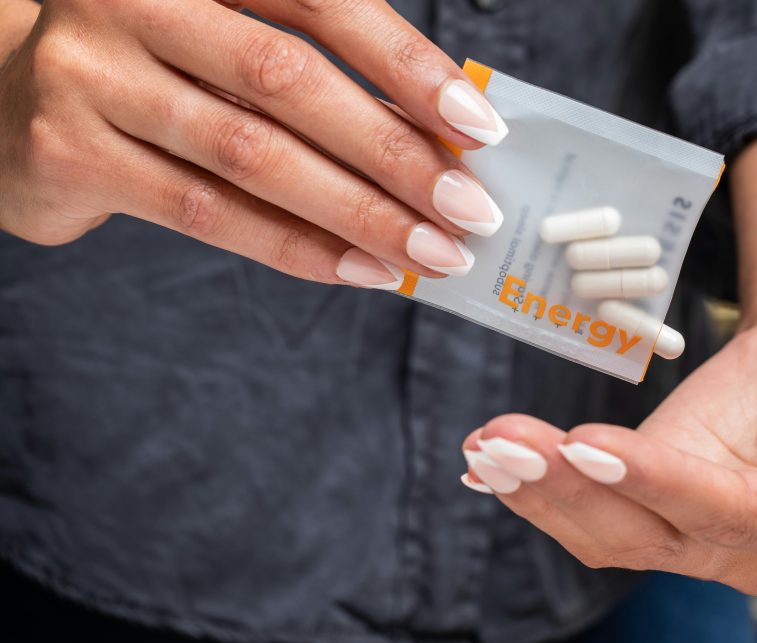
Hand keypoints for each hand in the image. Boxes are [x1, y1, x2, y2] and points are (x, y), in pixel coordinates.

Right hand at [0, 0, 504, 282]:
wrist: (9, 93)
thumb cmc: (150, 65)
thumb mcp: (225, 38)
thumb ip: (312, 71)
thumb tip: (431, 139)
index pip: (323, 1)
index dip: (407, 64)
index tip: (476, 125)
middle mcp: (137, 2)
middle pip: (291, 82)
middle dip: (395, 154)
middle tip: (466, 209)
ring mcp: (94, 77)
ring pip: (252, 156)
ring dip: (357, 214)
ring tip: (428, 254)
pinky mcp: (72, 155)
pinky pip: (207, 214)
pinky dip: (295, 247)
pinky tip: (358, 269)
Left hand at [461, 285, 756, 593]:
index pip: (739, 516)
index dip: (663, 486)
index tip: (595, 444)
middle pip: (655, 534)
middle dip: (574, 491)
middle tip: (507, 443)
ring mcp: (700, 526)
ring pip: (612, 533)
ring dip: (544, 492)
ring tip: (489, 444)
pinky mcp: (658, 495)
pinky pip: (596, 513)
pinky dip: (543, 492)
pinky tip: (492, 464)